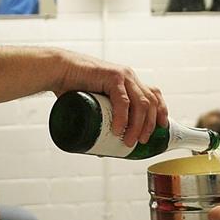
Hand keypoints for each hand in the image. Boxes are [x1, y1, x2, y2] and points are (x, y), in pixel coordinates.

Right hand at [52, 50, 166, 147]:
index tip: (162, 127)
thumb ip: (102, 120)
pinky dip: (123, 117)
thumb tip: (103, 148)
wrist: (58, 71)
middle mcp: (129, 77)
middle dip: (150, 125)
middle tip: (142, 141)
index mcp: (128, 82)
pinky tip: (119, 129)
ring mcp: (122, 76)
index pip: (154, 95)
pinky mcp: (111, 76)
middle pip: (151, 102)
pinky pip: (123, 100)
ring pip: (141, 104)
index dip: (161, 111)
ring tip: (129, 141)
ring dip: (138, 125)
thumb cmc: (73, 87)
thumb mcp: (95, 104)